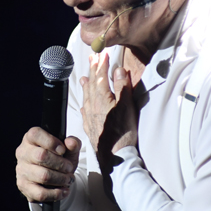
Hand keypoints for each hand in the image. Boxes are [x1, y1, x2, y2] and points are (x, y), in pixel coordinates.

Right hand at [15, 127, 79, 202]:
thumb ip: (73, 144)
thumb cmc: (58, 159)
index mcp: (31, 139)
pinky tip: (64, 191)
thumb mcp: (68, 150)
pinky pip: (40, 193)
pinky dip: (56, 193)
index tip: (63, 150)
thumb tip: (71, 143)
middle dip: (60, 164)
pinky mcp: (23, 186)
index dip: (51, 142)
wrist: (51, 178)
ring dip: (60, 179)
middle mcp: (23, 153)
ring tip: (68, 179)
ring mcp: (21, 170)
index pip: (35, 134)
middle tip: (69, 168)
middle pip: (41, 156)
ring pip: (43, 176)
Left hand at [80, 52, 137, 168]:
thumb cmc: (124, 132)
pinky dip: (84, 103)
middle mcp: (93, 106)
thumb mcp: (127, 106)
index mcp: (102, 98)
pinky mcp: (90, 128)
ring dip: (86, 85)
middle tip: (92, 59)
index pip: (101, 77)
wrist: (115, 157)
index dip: (102, 65)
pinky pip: (84, 111)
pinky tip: (84, 105)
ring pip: (86, 97)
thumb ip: (122, 87)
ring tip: (83, 77)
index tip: (102, 54)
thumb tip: (118, 70)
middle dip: (92, 70)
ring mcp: (90, 117)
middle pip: (92, 84)